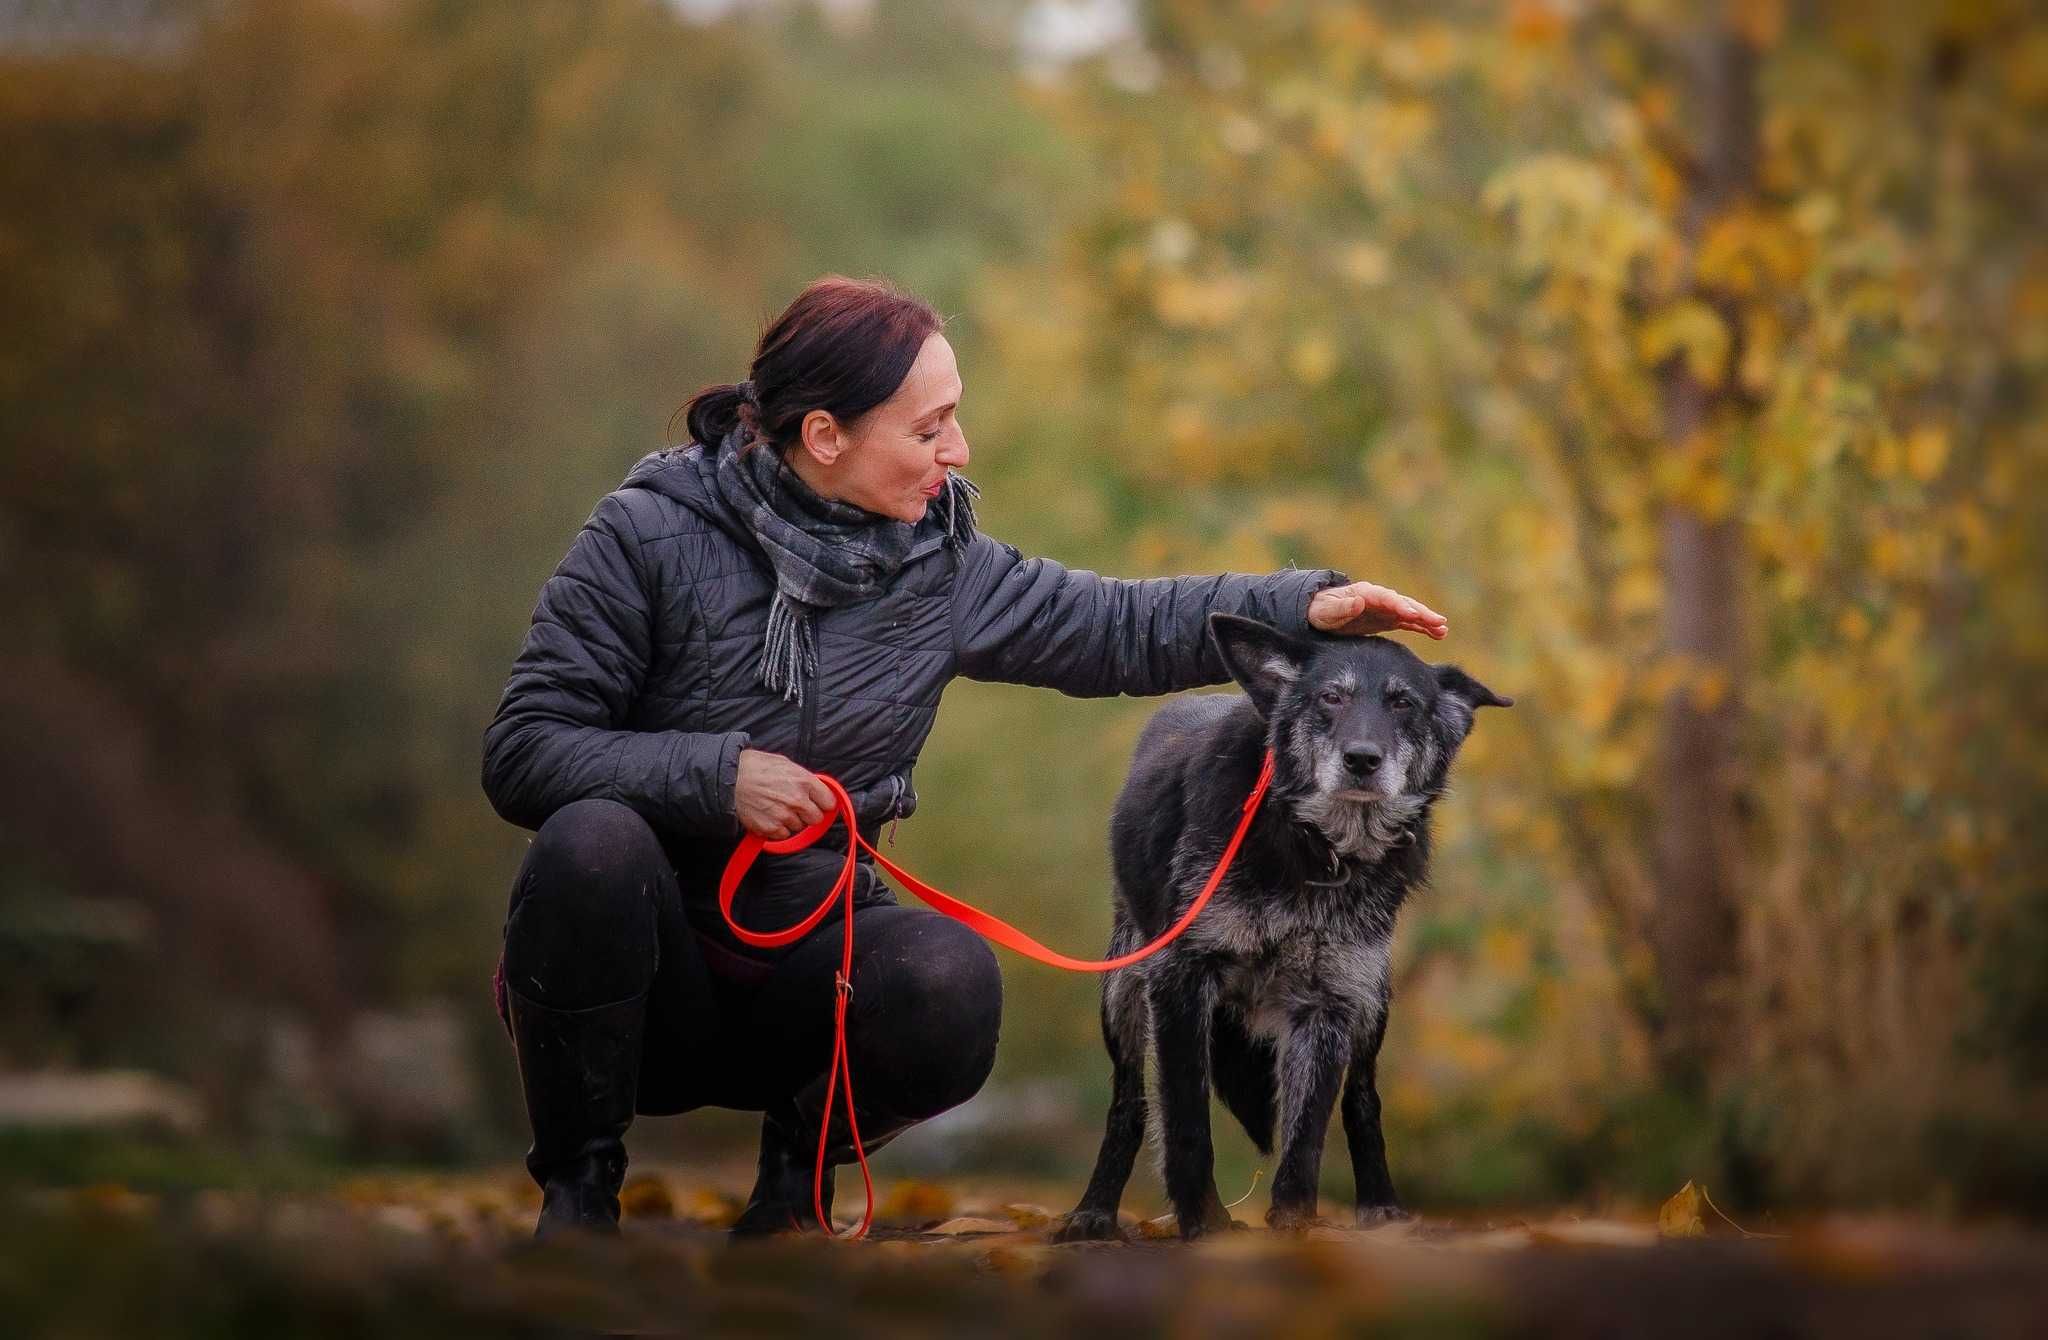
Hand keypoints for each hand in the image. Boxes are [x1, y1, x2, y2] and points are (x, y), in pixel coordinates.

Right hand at [734, 748, 837, 839]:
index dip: (823, 803)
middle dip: (808, 814)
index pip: (829, 802)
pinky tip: (768, 816)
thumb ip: (802, 777)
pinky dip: (777, 829)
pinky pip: (783, 835)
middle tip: (795, 807)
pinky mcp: (771, 828)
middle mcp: (798, 800)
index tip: (818, 803)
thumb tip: (814, 786)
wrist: (729, 779)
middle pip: (816, 819)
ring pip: (798, 827)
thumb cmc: (754, 767)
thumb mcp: (784, 763)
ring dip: (791, 821)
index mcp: (804, 781)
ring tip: (775, 808)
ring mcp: (785, 816)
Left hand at [1306, 581, 1447, 639]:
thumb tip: (1359, 601)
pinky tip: (1438, 633)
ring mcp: (1386, 609)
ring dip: (1427, 621)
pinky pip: (1409, 622)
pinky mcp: (1388, 619)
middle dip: (1421, 612)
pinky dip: (1423, 627)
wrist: (1320, 611)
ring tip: (1443, 630)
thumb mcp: (1327, 610)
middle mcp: (1379, 599)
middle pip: (1404, 604)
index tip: (1412, 613)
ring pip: (1411, 613)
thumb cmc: (1322, 610)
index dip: (1399, 605)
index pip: (1386, 598)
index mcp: (1365, 593)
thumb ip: (1343, 607)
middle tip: (1438, 622)